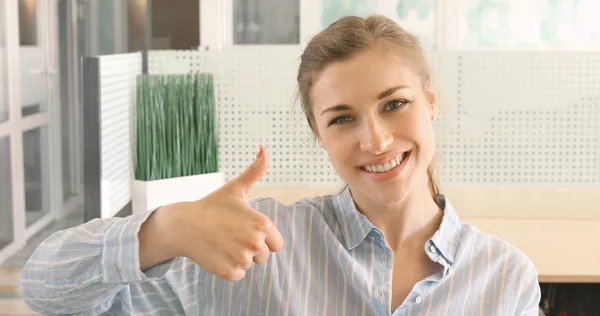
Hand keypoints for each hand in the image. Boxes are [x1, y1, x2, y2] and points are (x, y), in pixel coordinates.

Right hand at [158, 145, 283, 280]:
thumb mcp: (236, 188)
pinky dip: (228, 268)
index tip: (246, 230)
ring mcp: (241, 258)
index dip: (263, 239)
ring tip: (222, 242)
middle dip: (250, 249)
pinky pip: (238, 275)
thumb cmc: (212, 206)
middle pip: (263, 256)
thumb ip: (255, 171)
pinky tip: (217, 253)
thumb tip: (265, 148)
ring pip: (249, 265)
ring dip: (238, 258)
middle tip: (231, 235)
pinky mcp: (228, 272)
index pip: (276, 244)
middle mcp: (255, 242)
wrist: (183, 225)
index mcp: (262, 224)